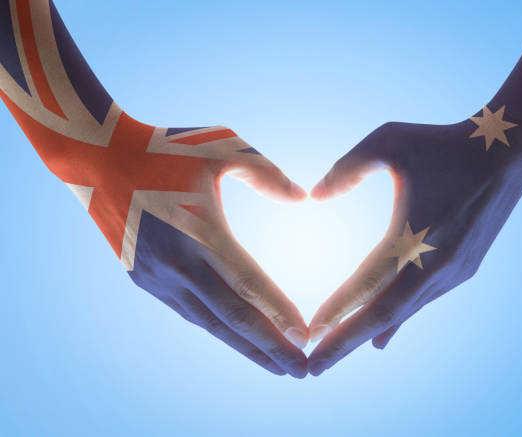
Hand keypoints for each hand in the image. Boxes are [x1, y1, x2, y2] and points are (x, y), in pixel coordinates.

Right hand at [10, 103, 309, 376]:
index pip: (250, 284)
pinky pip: (190, 312)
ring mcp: (159, 277)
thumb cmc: (165, 147)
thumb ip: (266, 172)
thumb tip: (303, 198)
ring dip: (244, 346)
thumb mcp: (223, 144)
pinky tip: (235, 337)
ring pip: (210, 323)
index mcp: (202, 232)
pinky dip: (217, 328)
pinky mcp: (144, 281)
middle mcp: (179, 265)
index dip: (280, 314)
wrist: (99, 158)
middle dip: (270, 348)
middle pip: (233, 318)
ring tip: (274, 365)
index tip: (307, 339)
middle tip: (301, 371)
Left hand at [307, 108, 521, 374]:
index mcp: (414, 235)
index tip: (311, 333)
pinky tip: (379, 338)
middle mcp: (435, 264)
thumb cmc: (442, 143)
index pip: (368, 284)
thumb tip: (312, 197)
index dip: (338, 310)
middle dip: (347, 343)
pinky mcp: (462, 271)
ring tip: (336, 353)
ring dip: (368, 334)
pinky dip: (395, 320)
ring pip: (403, 313)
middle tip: (314, 369)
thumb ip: (347, 167)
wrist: (506, 154)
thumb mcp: (388, 139)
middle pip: (384, 315)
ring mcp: (452, 273)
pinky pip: (420, 303)